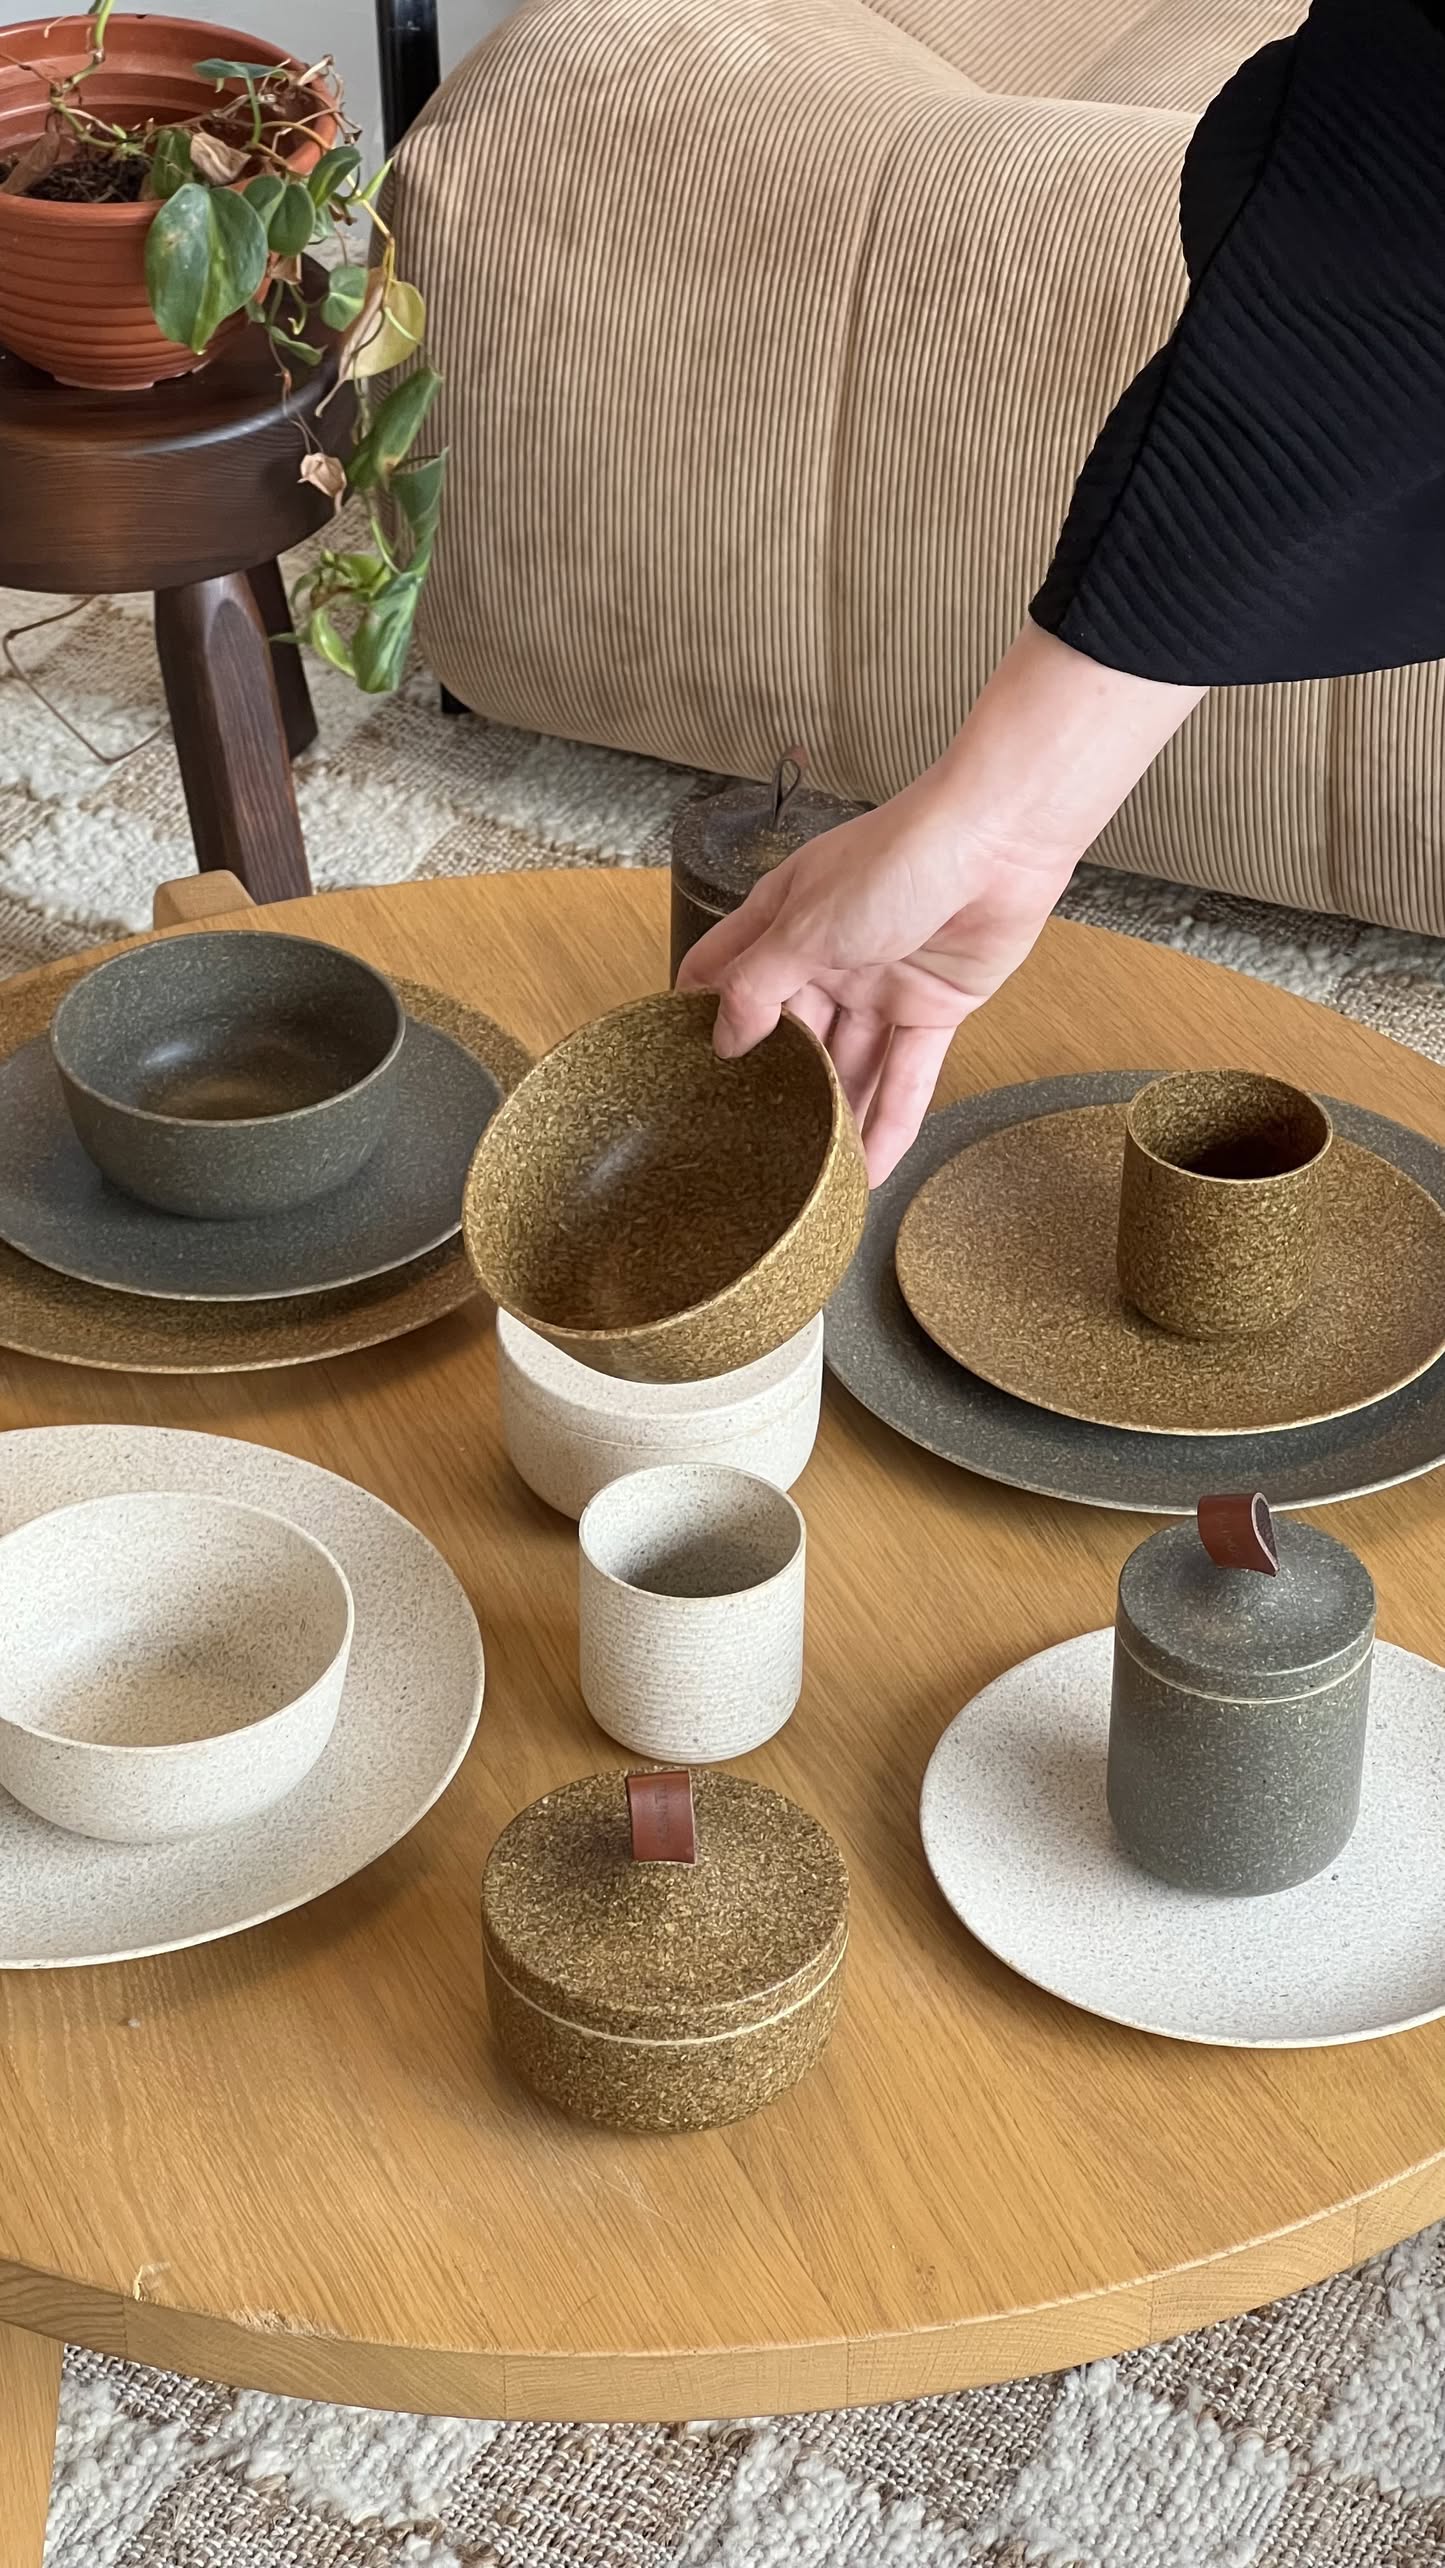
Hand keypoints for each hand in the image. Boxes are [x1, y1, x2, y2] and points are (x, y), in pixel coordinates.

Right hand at [677, 627, 1203, 1182]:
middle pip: (791, 1034)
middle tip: (746, 1143)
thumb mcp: (803, 925)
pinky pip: (906, 1079)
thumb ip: (758, 985)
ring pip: (849, 1066)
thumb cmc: (898, 857)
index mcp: (784, 922)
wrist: (999, 841)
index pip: (725, 974)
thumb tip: (724, 1038)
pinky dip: (889, 1124)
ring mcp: (880, 986)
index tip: (677, 1070)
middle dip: (774, 1086)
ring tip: (807, 1174)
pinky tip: (869, 1170)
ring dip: (834, 1117)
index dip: (700, 1017)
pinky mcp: (933, 1009)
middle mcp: (828, 956)